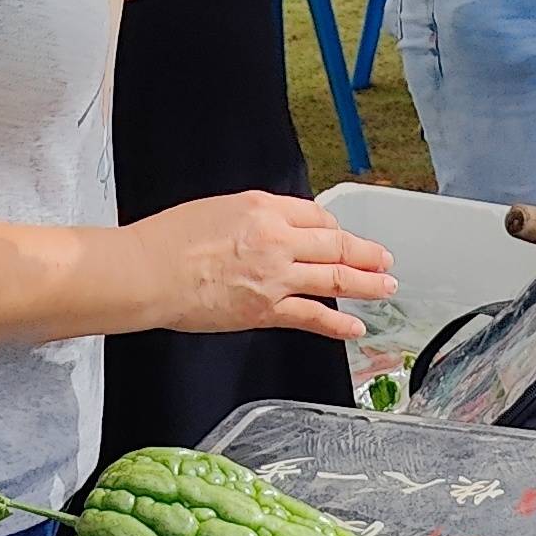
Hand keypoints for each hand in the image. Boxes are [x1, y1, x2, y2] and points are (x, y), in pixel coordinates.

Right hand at [134, 191, 397, 339]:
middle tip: (385, 259)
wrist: (148, 272)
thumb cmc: (168, 240)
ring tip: (387, 287)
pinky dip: (339, 324)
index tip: (343, 235)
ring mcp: (276, 276)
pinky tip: (356, 327)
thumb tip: (272, 228)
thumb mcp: (218, 208)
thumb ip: (254, 217)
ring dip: (368, 284)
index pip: (317, 216)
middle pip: (337, 244)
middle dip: (367, 253)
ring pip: (336, 278)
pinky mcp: (266, 310)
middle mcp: (278, 239)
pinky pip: (313, 317)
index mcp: (265, 208)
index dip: (335, 228)